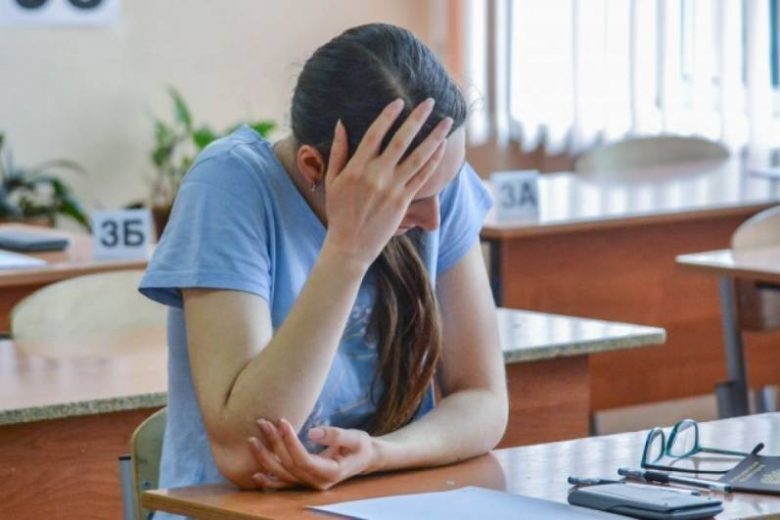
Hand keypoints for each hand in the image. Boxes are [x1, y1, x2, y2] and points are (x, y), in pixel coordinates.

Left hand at [247, 418, 379, 490]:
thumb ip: (336, 435)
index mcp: (331, 472)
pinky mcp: (304, 482)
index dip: (290, 442)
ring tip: (253, 440)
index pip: (304, 459)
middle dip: (274, 444)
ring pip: (283, 474)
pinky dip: (269, 481)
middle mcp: (317, 483)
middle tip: (262, 423)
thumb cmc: (360, 446)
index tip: (282, 421)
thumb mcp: (355, 437)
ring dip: (266, 458)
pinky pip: (284, 484)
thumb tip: (312, 432)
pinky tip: (255, 475)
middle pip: (289, 465)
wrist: (363, 458)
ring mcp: (309, 485)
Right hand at [322, 98, 452, 267]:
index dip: (388, 116)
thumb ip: (338, 151)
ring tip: (447, 122)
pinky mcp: (403, 201)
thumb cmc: (339, 212)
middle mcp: (377, 175)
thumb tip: (340, 124)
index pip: (375, 134)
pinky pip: (422, 177)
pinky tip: (442, 148)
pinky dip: (433, 161)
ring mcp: (393, 188)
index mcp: (357, 168)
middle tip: (430, 101)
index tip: (399, 101)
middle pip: (401, 141)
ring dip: (434, 138)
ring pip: (418, 158)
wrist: (350, 245)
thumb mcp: (332, 180)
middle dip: (417, 119)